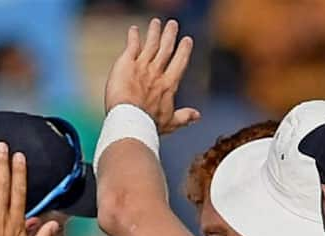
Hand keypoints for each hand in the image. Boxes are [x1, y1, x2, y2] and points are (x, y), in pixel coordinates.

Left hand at [104, 18, 200, 133]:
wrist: (130, 119)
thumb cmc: (149, 124)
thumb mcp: (170, 122)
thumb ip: (184, 116)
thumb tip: (198, 116)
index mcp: (168, 84)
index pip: (179, 63)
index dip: (183, 51)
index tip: (187, 40)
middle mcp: (156, 72)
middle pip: (165, 49)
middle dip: (170, 36)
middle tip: (173, 24)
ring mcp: (141, 66)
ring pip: (150, 44)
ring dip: (154, 32)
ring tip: (156, 22)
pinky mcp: (126, 64)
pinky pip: (131, 46)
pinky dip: (133, 37)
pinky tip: (133, 30)